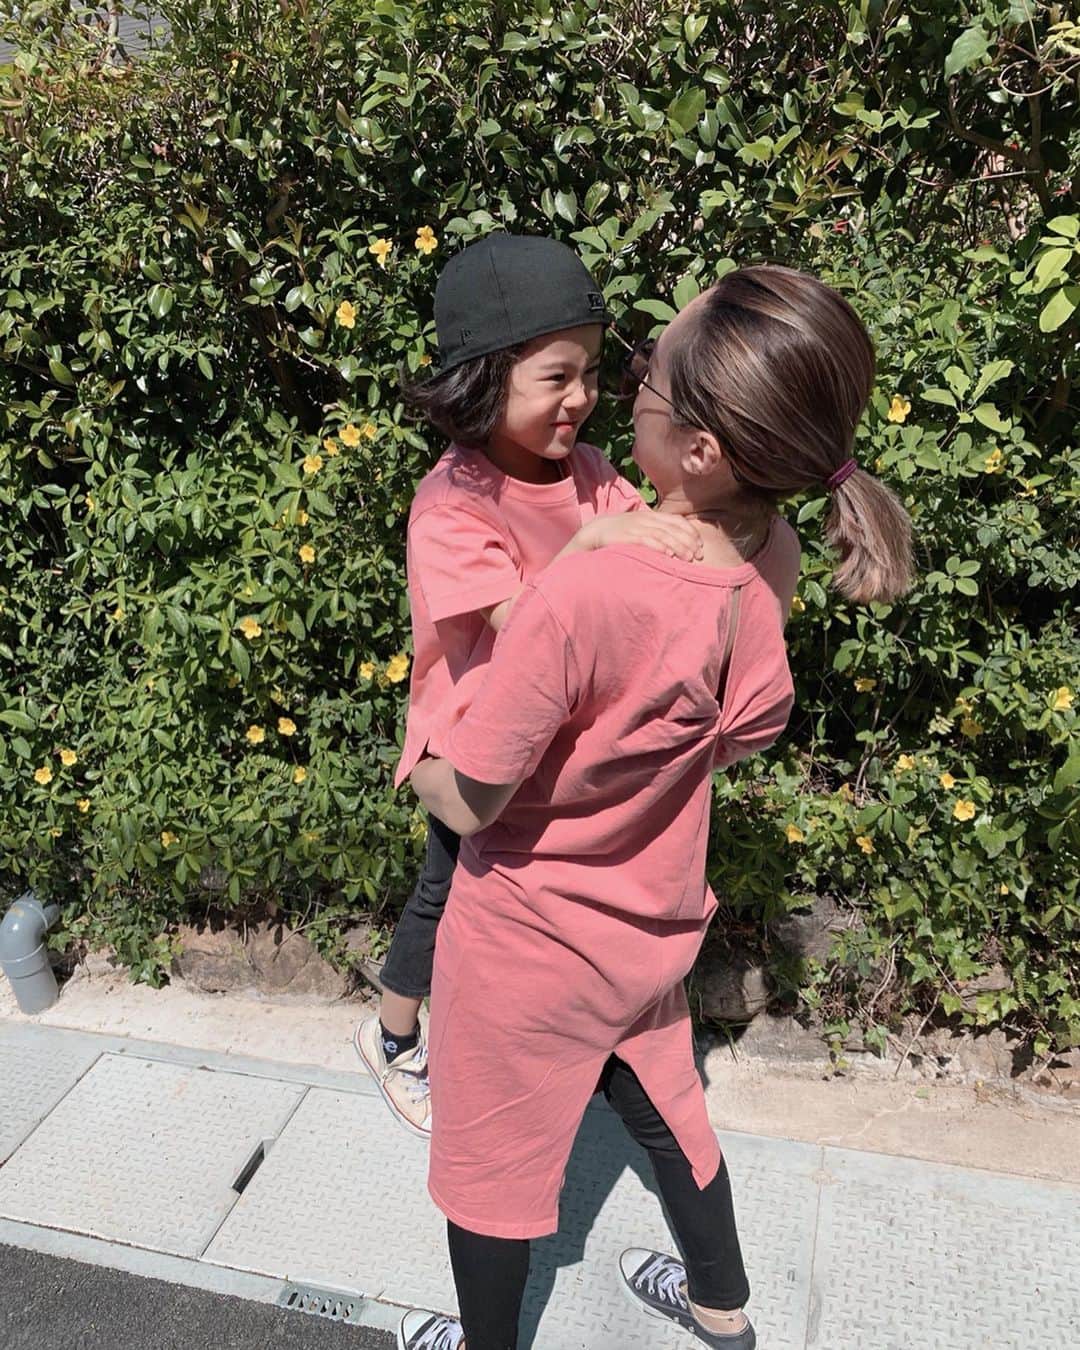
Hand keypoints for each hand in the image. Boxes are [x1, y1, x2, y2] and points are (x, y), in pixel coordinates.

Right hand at [577, 511, 704, 561]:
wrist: (595, 531)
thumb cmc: (622, 533)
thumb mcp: (641, 528)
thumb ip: (658, 531)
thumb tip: (678, 545)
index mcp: (652, 516)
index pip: (677, 521)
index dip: (691, 532)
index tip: (701, 546)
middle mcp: (646, 519)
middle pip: (673, 529)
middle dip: (688, 542)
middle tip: (699, 556)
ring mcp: (636, 527)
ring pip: (663, 535)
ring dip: (678, 547)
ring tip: (688, 558)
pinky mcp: (626, 536)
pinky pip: (646, 540)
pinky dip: (659, 547)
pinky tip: (668, 555)